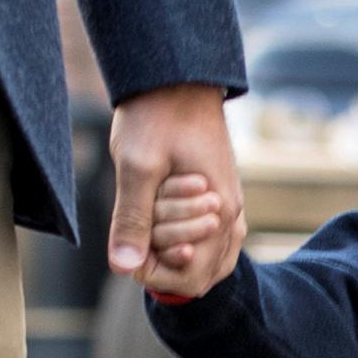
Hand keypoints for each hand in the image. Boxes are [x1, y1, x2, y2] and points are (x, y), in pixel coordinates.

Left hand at [107, 83, 245, 296]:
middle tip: (142, 228)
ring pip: (214, 258)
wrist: (179, 80)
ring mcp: (231, 205)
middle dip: (167, 262)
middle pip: (206, 274)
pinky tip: (166, 224)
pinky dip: (189, 240)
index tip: (130, 247)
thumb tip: (124, 268)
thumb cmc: (157, 118)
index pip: (194, 277)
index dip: (155, 274)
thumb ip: (132, 220)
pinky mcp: (223, 195)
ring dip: (179, 251)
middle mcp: (232, 213)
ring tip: (151, 225)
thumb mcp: (136, 168)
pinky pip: (215, 239)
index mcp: (219, 211)